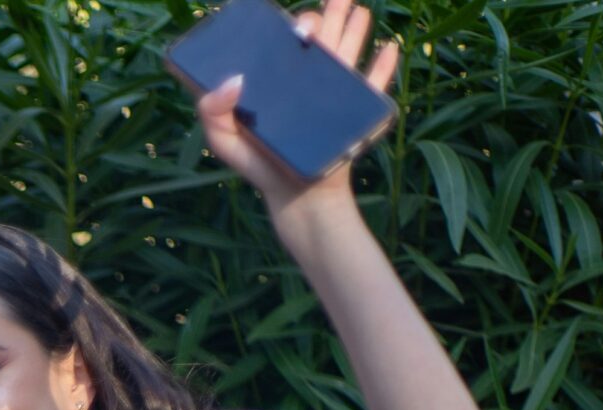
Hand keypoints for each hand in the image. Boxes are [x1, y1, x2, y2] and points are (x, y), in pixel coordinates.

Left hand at [191, 0, 400, 210]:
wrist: (296, 197)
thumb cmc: (257, 165)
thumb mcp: (224, 140)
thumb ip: (212, 111)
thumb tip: (234, 79)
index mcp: (275, 80)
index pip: (280, 44)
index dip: (286, 26)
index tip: (290, 24)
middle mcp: (303, 81)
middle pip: (318, 40)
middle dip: (326, 15)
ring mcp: (330, 94)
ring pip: (346, 52)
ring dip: (355, 26)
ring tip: (357, 6)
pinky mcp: (353, 111)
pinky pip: (373, 85)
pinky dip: (383, 67)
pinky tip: (389, 46)